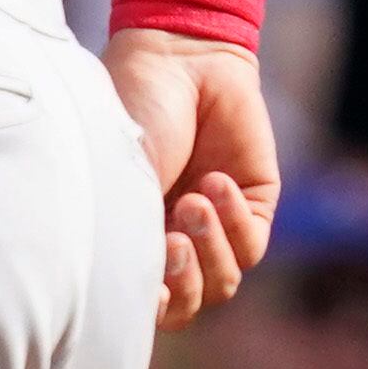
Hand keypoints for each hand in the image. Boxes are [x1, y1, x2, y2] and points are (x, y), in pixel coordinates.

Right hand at [106, 27, 277, 324]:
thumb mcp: (115, 175)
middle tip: (169, 240)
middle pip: (189, 303)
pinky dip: (233, 221)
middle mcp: (168, 238)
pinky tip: (215, 182)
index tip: (140, 280)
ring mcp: (212, 226)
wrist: (174, 62)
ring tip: (193, 202)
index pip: (141, 301)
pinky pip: (252, 245)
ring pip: (223, 281)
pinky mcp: (252, 207)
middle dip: (183, 282)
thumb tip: (136, 288)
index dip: (145, 306)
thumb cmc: (124, 114)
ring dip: (209, 249)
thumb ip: (127, 233)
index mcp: (127, 235)